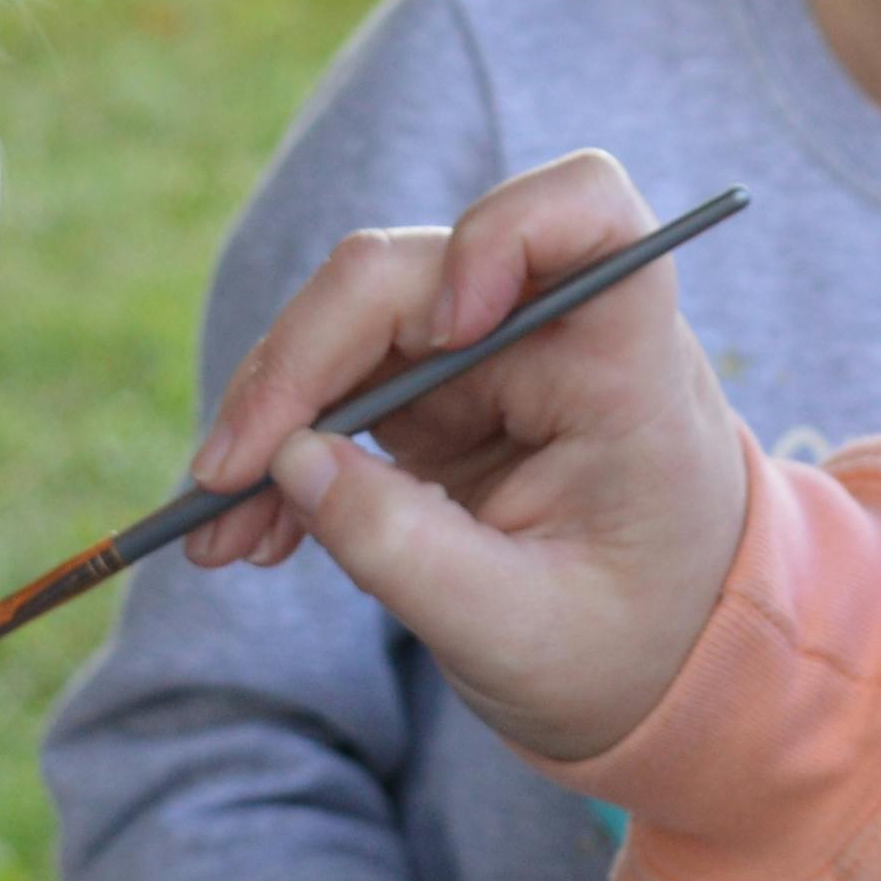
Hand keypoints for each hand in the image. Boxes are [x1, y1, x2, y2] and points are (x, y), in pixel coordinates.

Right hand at [184, 152, 758, 764]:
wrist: (659, 667)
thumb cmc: (630, 642)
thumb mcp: (523, 634)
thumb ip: (408, 552)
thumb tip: (291, 463)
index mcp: (628, 365)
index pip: (587, 213)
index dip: (504, 233)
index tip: (449, 329)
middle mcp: (552, 328)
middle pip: (406, 272)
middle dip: (300, 364)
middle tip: (225, 476)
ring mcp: (482, 350)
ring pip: (345, 327)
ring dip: (270, 417)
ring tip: (220, 533)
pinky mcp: (433, 387)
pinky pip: (332, 388)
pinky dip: (282, 448)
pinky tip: (249, 530)